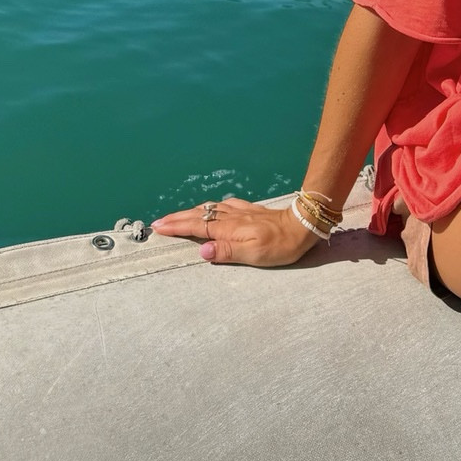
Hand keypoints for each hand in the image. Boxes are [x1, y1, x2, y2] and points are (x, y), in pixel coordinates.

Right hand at [151, 195, 317, 267]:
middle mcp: (231, 217)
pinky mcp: (249, 210)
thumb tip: (202, 250)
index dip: (177, 227)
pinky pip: (223, 205)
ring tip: (177, 216)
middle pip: (199, 215)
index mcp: (229, 229)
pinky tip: (212, 207)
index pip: (197, 227)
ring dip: (190, 212)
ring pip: (209, 209)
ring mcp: (240, 211)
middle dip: (177, 218)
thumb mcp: (255, 254)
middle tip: (159, 222)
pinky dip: (210, 207)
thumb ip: (228, 251)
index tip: (158, 227)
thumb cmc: (280, 246)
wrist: (302, 225)